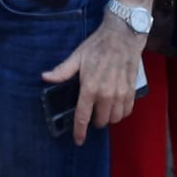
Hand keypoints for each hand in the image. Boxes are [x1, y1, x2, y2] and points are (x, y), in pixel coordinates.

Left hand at [41, 18, 142, 144]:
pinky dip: (121, 112)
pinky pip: (127, 111)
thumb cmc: (97, 46)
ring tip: (103, 109)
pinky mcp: (131, 91)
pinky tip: (116, 105)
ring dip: (108, 117)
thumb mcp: (77, 57)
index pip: (83, 117)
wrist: (122, 36)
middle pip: (100, 121)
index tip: (78, 140)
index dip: (79, 132)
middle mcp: (106, 94)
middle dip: (95, 121)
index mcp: (89, 88)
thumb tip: (45, 77)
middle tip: (91, 112)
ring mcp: (120, 94)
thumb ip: (62, 71)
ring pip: (115, 119)